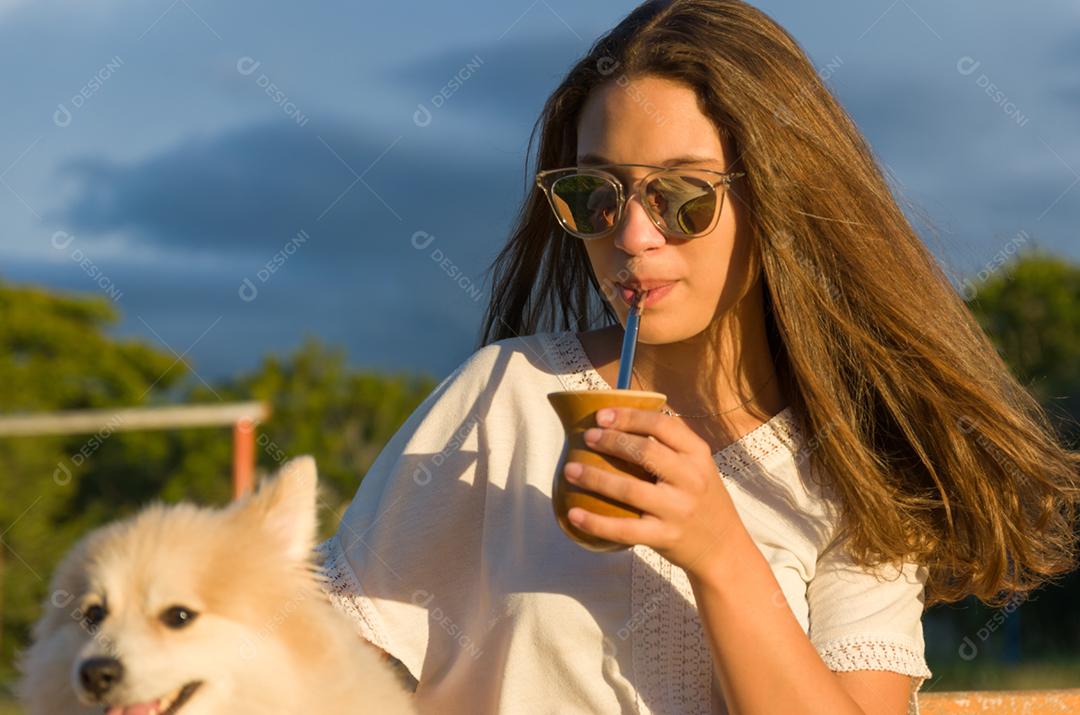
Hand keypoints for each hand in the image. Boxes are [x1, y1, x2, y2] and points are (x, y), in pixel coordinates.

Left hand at [565, 406, 746, 579]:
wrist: (723, 549)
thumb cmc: (701, 500)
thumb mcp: (699, 467)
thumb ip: (671, 446)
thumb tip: (622, 420)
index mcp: (698, 455)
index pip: (663, 425)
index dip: (630, 417)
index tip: (602, 415)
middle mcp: (691, 479)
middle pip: (645, 452)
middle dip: (611, 441)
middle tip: (587, 437)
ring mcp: (678, 510)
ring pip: (629, 489)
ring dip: (595, 477)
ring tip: (570, 469)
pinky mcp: (664, 537)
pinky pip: (624, 529)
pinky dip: (596, 522)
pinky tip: (574, 514)